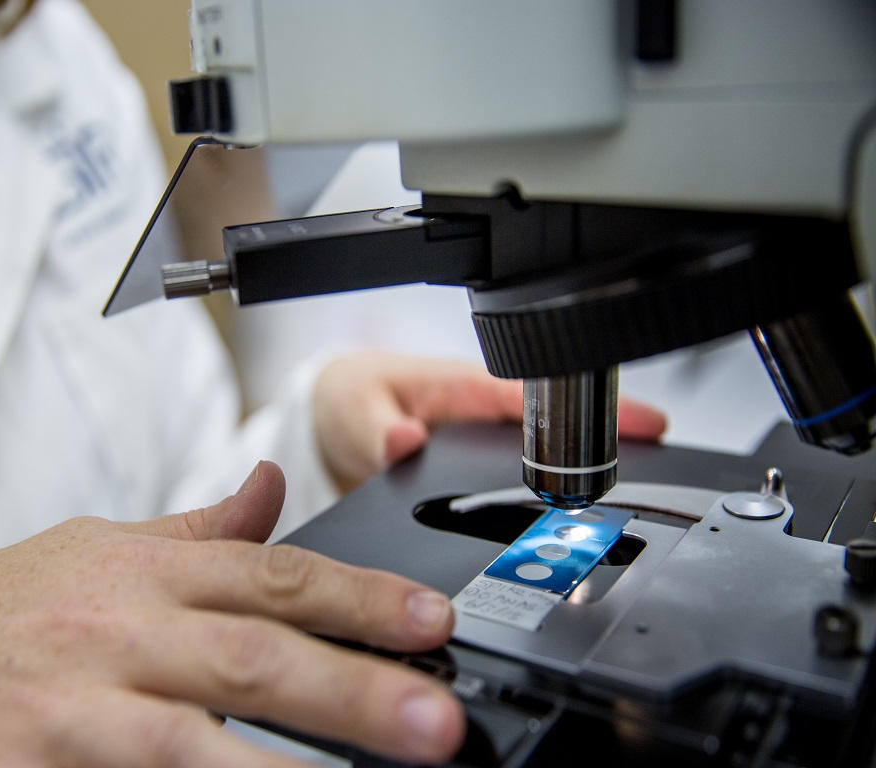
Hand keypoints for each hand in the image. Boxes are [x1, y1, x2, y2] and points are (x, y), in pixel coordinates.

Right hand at [0, 462, 463, 766]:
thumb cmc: (5, 608)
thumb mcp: (105, 548)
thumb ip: (201, 531)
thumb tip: (274, 485)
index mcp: (148, 575)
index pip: (274, 576)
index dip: (359, 598)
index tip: (431, 621)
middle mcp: (118, 635)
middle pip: (251, 657)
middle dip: (350, 689)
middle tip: (435, 720)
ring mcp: (70, 710)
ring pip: (187, 742)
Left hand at [314, 351, 666, 491]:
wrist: (336, 425)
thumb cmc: (353, 400)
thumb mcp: (359, 412)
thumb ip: (379, 431)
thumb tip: (402, 440)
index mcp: (468, 388)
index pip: (544, 394)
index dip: (598, 410)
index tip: (650, 424)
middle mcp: (488, 417)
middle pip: (566, 430)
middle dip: (617, 449)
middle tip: (671, 480)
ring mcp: (491, 447)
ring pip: (555, 459)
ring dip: (594, 477)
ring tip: (644, 511)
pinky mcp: (483, 476)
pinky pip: (530, 485)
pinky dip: (560, 501)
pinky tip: (583, 530)